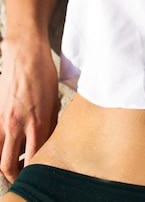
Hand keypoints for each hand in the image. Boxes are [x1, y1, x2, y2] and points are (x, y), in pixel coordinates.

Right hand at [0, 37, 58, 182]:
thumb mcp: (55, 101)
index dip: (36, 171)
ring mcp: (3, 119)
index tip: (40, 174)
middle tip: (22, 177)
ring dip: (3, 163)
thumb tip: (48, 141)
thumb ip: (50, 124)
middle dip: (15, 176)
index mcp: (37, 123)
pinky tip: (7, 142)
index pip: (33, 160)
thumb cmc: (44, 73)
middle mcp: (18, 125)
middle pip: (8, 165)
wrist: (26, 52)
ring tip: (13, 162)